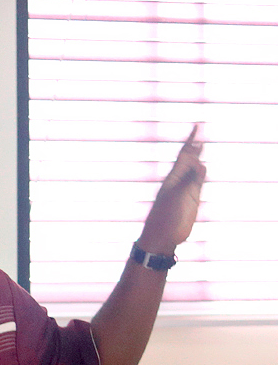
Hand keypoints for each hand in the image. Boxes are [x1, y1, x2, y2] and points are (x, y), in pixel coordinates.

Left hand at [138, 124, 205, 253]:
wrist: (161, 237)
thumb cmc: (165, 218)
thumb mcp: (177, 197)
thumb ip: (189, 181)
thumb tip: (200, 164)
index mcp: (173, 178)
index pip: (184, 154)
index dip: (190, 141)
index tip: (196, 127)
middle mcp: (179, 181)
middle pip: (188, 159)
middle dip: (193, 146)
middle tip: (198, 132)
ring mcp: (186, 190)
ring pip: (194, 169)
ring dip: (197, 158)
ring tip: (200, 147)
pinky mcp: (192, 199)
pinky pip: (198, 181)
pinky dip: (201, 172)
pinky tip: (202, 168)